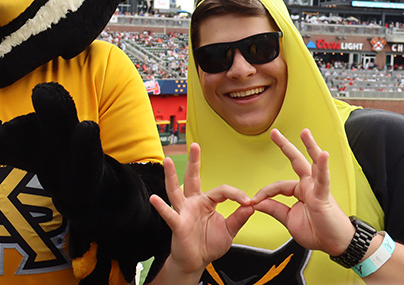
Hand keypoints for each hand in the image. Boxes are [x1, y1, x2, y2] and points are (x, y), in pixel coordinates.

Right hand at [149, 143, 253, 274]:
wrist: (196, 261)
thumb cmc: (209, 244)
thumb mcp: (230, 230)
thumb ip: (239, 218)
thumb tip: (252, 205)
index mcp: (207, 202)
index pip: (222, 190)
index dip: (236, 194)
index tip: (249, 202)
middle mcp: (193, 202)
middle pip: (193, 178)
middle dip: (193, 161)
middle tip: (195, 145)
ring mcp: (183, 211)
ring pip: (175, 190)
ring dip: (171, 176)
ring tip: (166, 161)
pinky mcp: (177, 224)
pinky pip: (169, 214)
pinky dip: (161, 207)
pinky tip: (154, 198)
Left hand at [251, 129, 353, 255]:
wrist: (335, 244)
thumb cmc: (317, 231)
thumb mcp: (288, 220)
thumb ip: (273, 209)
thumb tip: (256, 202)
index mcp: (299, 191)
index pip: (277, 186)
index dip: (264, 193)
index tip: (254, 202)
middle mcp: (309, 186)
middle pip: (296, 161)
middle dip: (285, 146)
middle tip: (274, 132)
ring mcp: (317, 188)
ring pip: (312, 163)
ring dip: (309, 146)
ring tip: (304, 132)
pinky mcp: (324, 195)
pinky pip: (323, 179)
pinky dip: (323, 166)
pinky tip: (323, 154)